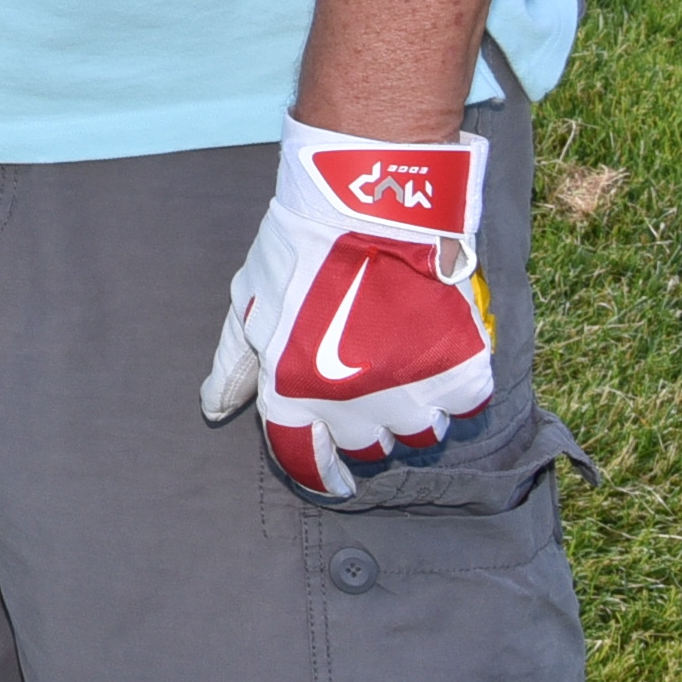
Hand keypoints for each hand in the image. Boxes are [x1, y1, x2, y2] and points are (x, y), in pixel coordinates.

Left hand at [200, 119, 495, 497]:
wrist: (368, 202)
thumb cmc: (299, 248)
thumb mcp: (249, 304)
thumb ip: (233, 366)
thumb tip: (216, 410)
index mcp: (295, 391)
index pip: (307, 463)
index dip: (320, 475)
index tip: (336, 479)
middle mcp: (353, 404)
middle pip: (369, 448)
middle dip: (366, 426)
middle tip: (368, 386)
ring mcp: (410, 389)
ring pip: (420, 432)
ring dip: (414, 408)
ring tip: (406, 367)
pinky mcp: (460, 367)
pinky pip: (465, 405)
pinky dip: (457, 387)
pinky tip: (441, 355)